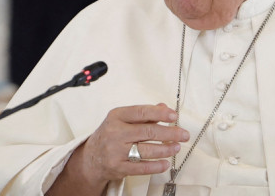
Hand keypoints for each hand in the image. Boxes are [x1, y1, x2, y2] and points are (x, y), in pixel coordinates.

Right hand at [47, 103, 188, 194]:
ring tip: (177, 147)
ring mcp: (116, 151)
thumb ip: (144, 114)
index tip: (174, 116)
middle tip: (183, 134)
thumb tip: (165, 107)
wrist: (91, 158)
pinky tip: (166, 163)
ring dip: (166, 149)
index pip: (142, 112)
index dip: (160, 114)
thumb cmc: (110, 135)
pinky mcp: (118, 167)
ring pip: (147, 150)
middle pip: (148, 132)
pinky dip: (156, 166)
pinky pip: (141, 167)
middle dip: (170, 133)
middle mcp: (115, 132)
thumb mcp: (122, 120)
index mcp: (116, 116)